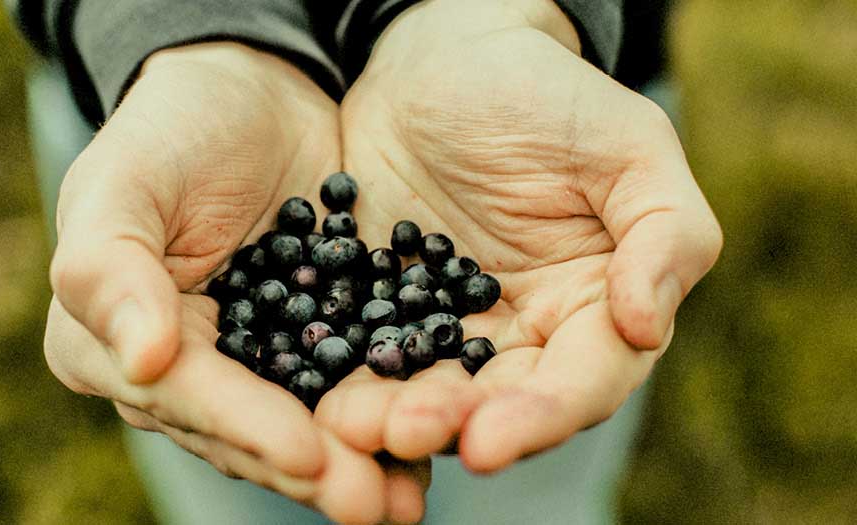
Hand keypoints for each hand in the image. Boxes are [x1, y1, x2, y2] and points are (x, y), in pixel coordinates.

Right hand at [44, 42, 424, 523]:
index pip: (181, 395)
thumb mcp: (124, 179)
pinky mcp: (312, 346)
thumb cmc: (171, 127)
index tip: (308, 454)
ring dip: (354, 463)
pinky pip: (346, 388)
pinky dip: (385, 416)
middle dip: (310, 468)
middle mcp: (175, 371)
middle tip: (372, 502)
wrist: (251, 89)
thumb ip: (111, 268)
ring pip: (298, 425)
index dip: (245, 427)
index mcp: (107, 342)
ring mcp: (247, 364)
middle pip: (242, 431)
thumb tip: (141, 362)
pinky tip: (432, 442)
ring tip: (408, 497)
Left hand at [315, 0, 722, 472]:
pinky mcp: (381, 306)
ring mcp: (445, 324)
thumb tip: (646, 326)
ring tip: (350, 426)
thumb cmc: (547, 94)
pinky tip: (312, 394)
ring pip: (426, 387)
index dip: (540, 417)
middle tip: (404, 432)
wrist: (442, 57)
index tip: (487, 441)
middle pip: (497, 402)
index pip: (583, 381)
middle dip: (452, 424)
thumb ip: (665, 233)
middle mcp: (523, 332)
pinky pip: (363, 349)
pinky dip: (342, 375)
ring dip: (390, 415)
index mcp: (595, 307)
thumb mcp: (627, 146)